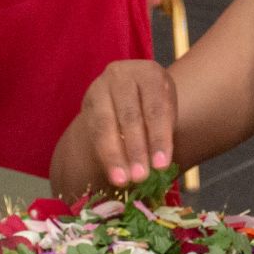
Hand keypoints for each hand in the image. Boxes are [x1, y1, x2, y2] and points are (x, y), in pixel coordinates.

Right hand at [76, 60, 175, 185]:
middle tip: (141, 177)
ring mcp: (101, 86)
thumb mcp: (165, 112)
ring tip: (124, 180)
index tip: (161, 166)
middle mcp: (123, 75)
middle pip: (130, 116)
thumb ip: (163, 132)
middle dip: (136, 149)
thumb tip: (160, 166)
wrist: (127, 94)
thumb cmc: (151, 105)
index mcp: (150, 73)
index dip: (159, 138)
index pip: (156, 108)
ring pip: (107, 124)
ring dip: (116, 156)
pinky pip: (95, 131)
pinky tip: (114, 173)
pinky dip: (106, 155)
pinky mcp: (88, 101)